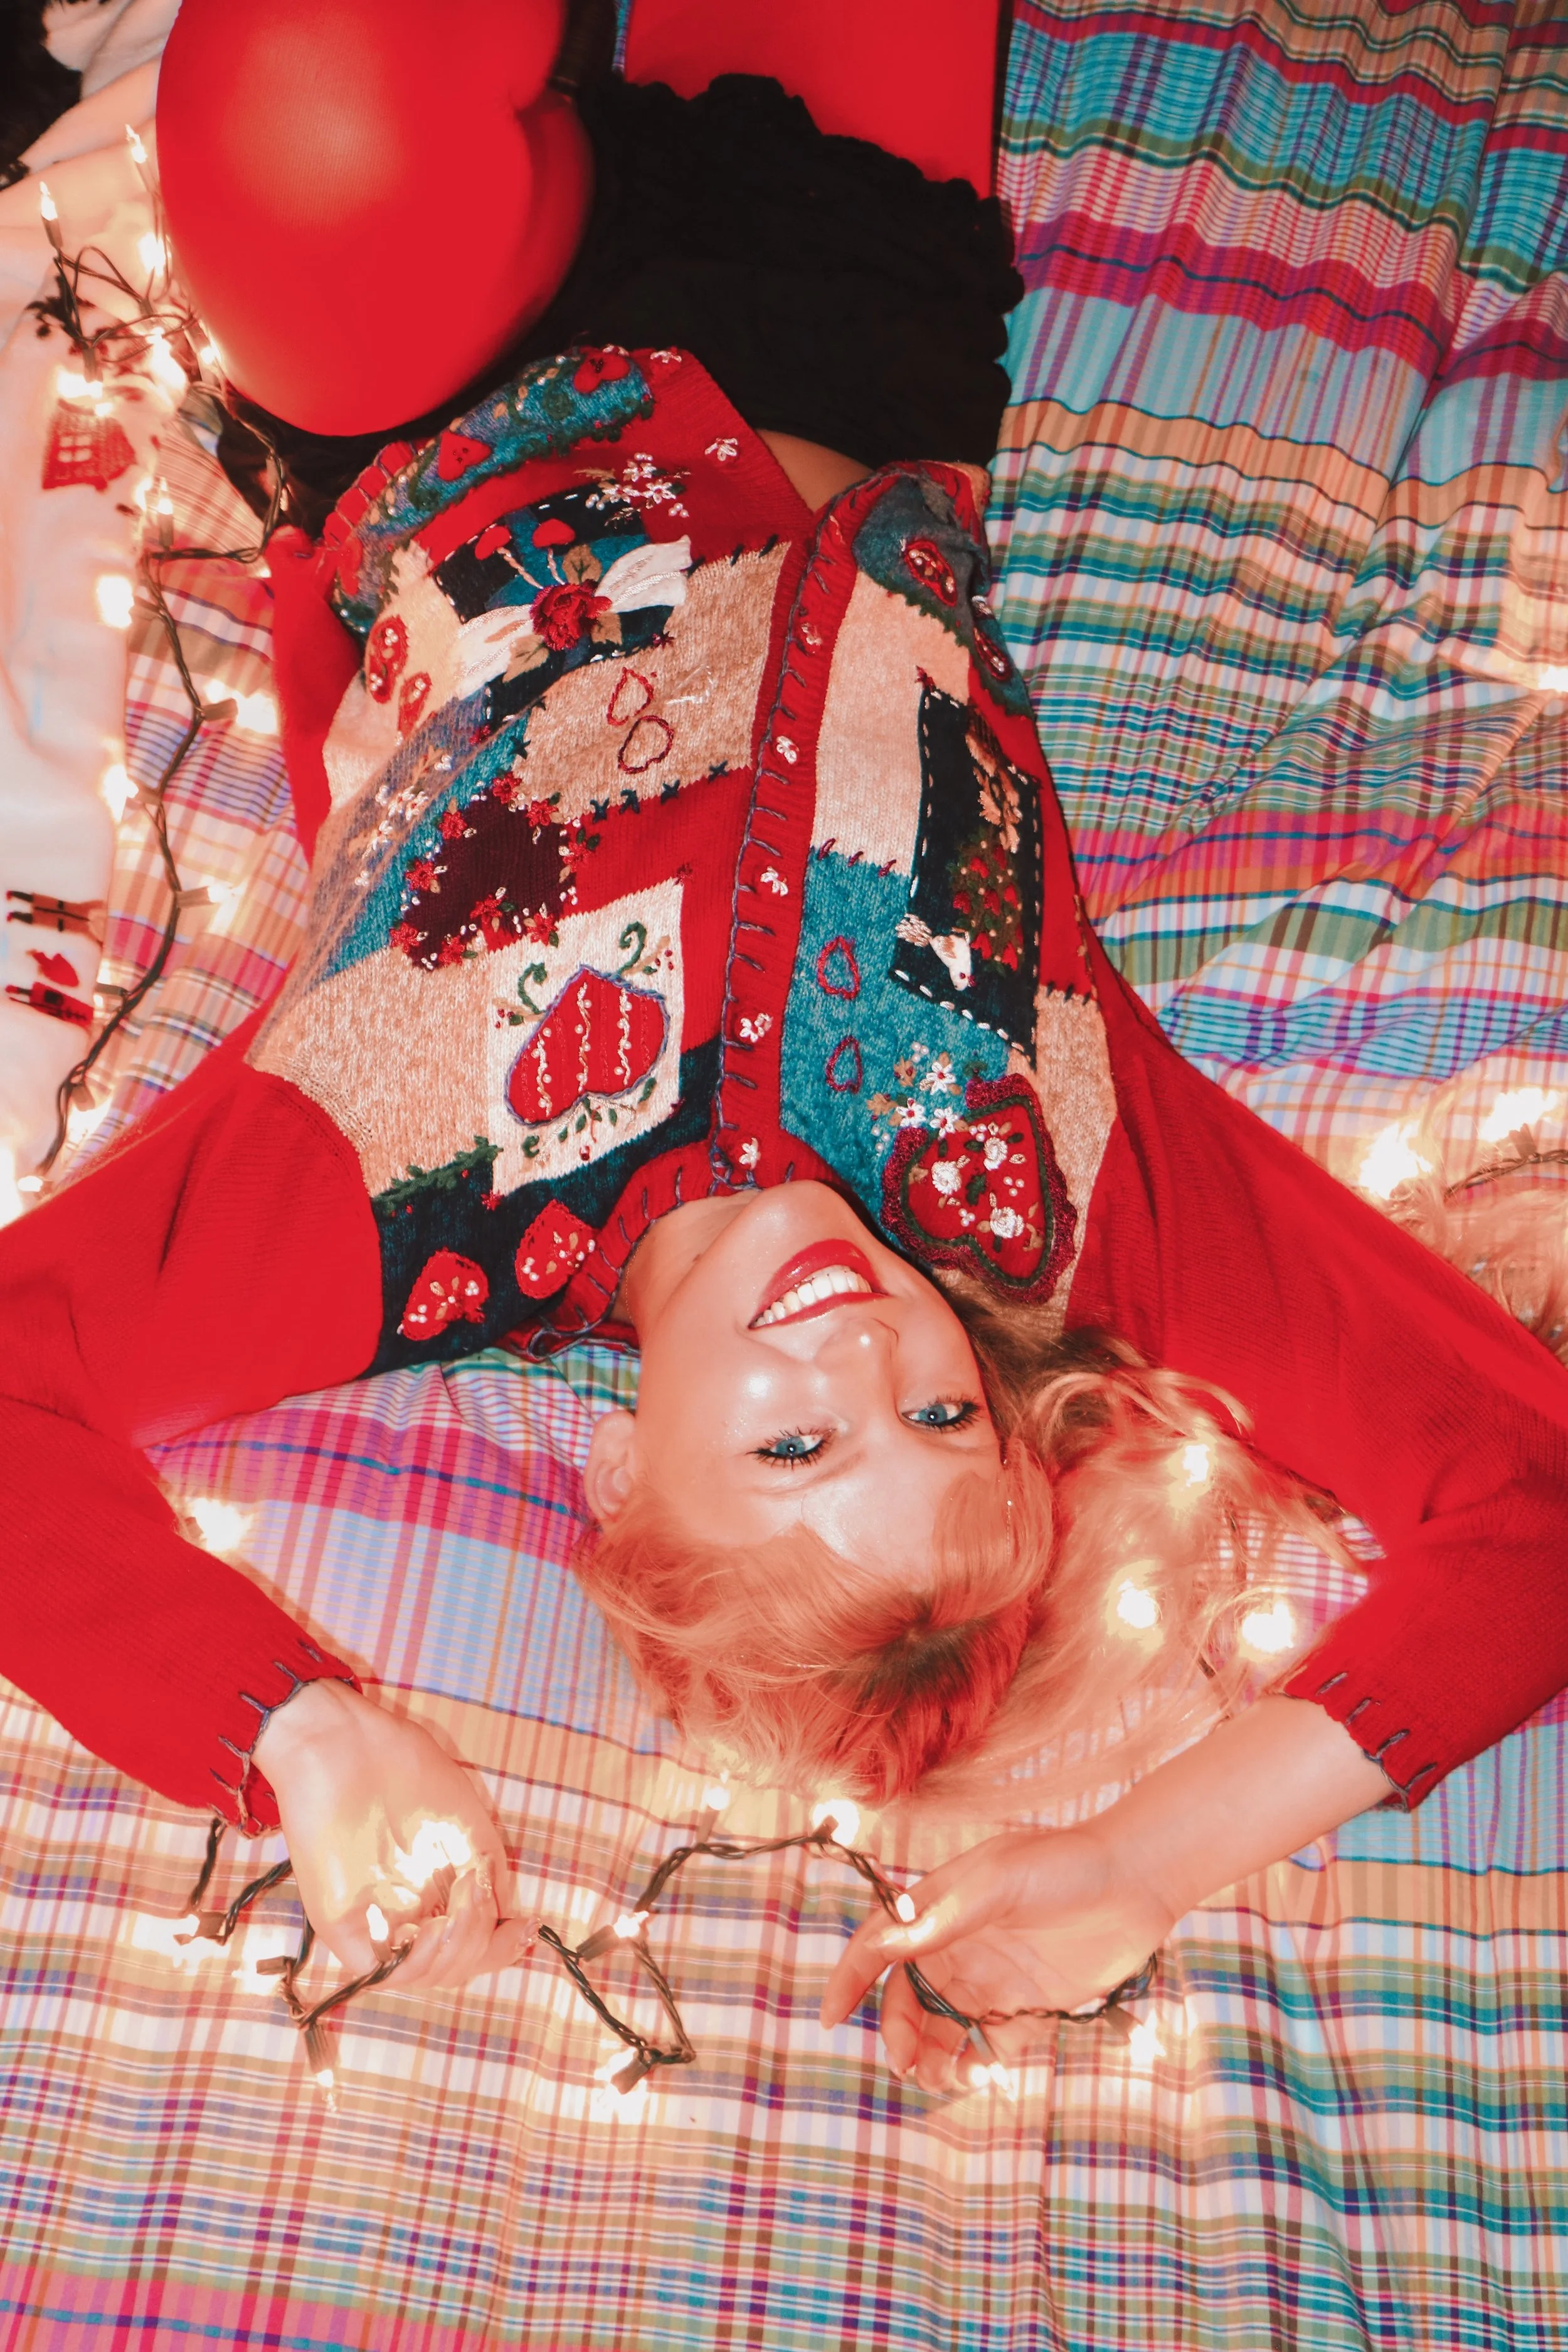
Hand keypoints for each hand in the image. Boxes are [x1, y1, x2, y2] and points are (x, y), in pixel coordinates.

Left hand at [253, 1681, 533, 1992]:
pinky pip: (378, 1968)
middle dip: (482, 1950)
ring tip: (459, 1913)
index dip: (502, 1946)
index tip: (527, 1927)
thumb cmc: (400, 1764)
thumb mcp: (461, 1814)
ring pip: (419, 1975)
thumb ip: (487, 1865)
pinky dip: (414, 1963)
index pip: (468, 1944)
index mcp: (429, 1888)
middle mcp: (401, 1909)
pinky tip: (433, 1927)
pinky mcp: (337, 1921)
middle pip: (450, 1967)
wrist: (339, 1738)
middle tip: (485, 1908)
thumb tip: (509, 1914)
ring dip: (454, 1954)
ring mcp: (369, 1917)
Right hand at [819, 1825, 1174, 2092]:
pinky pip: (986, 2047)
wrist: (1138, 1881)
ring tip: (942, 2078)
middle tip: (905, 2064)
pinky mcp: (1028, 2009)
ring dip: (931, 2058)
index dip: (850, 1979)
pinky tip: (980, 2074)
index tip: (830, 2019)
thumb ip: (944, 1915)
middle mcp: (958, 1946)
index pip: (879, 1945)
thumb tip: (884, 1945)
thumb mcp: (1000, 1881)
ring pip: (941, 2030)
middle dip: (897, 2033)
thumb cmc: (1064, 1865)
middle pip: (907, 1999)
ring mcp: (992, 1980)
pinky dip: (973, 2067)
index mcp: (939, 1908)